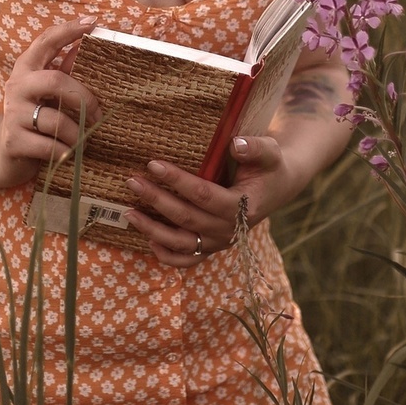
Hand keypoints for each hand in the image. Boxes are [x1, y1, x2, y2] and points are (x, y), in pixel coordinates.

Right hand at [0, 19, 103, 184]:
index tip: (93, 21)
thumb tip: (85, 46)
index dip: (69, 29)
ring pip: (56, 119)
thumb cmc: (36, 116)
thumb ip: (66, 71)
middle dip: (84, 98)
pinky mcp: (13, 141)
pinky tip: (68, 154)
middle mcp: (16, 86)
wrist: (7, 153)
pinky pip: (49, 145)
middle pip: (56, 80)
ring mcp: (13, 114)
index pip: (46, 40)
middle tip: (99, 115)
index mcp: (27, 68)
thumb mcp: (50, 92)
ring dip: (77, 134)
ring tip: (83, 142)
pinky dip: (64, 151)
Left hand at [123, 135, 296, 268]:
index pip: (203, 195)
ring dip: (152, 229)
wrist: (276, 187)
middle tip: (132, 182)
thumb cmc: (268, 165)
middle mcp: (230, 229)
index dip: (177, 181)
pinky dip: (166, 256)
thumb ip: (256, 147)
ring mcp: (219, 242)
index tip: (153, 164)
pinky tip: (148, 240)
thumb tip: (236, 144)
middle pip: (186, 217)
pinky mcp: (211, 247)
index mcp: (243, 205)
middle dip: (156, 200)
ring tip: (128, 212)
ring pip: (181, 243)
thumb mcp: (271, 151)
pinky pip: (186, 260)